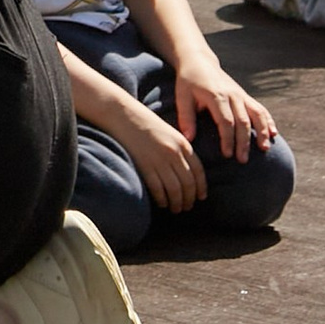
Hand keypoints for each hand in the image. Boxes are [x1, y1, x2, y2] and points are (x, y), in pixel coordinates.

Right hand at [109, 98, 207, 213]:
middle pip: (188, 184)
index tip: (201, 197)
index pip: (198, 172)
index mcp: (183, 144)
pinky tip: (162, 203)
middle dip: (189, 199)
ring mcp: (159, 160)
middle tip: (187, 207)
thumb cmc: (146, 124)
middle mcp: (174, 153)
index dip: (201, 188)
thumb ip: (180, 150)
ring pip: (175, 190)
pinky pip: (158, 189)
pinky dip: (162, 199)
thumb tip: (188, 172)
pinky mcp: (145, 166)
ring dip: (177, 203)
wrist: (123, 115)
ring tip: (175, 209)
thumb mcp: (170, 133)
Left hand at [173, 61, 275, 161]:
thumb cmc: (189, 81)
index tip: (227, 155)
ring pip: (256, 114)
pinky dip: (268, 121)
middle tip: (242, 160)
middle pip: (243, 121)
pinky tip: (274, 134)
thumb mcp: (182, 96)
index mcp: (216, 95)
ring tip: (265, 149)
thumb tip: (188, 139)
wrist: (200, 61)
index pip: (226, 121)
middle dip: (244, 142)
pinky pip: (260, 108)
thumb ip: (186, 117)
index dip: (228, 139)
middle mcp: (232, 95)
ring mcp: (241, 95)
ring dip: (262, 132)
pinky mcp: (245, 96)